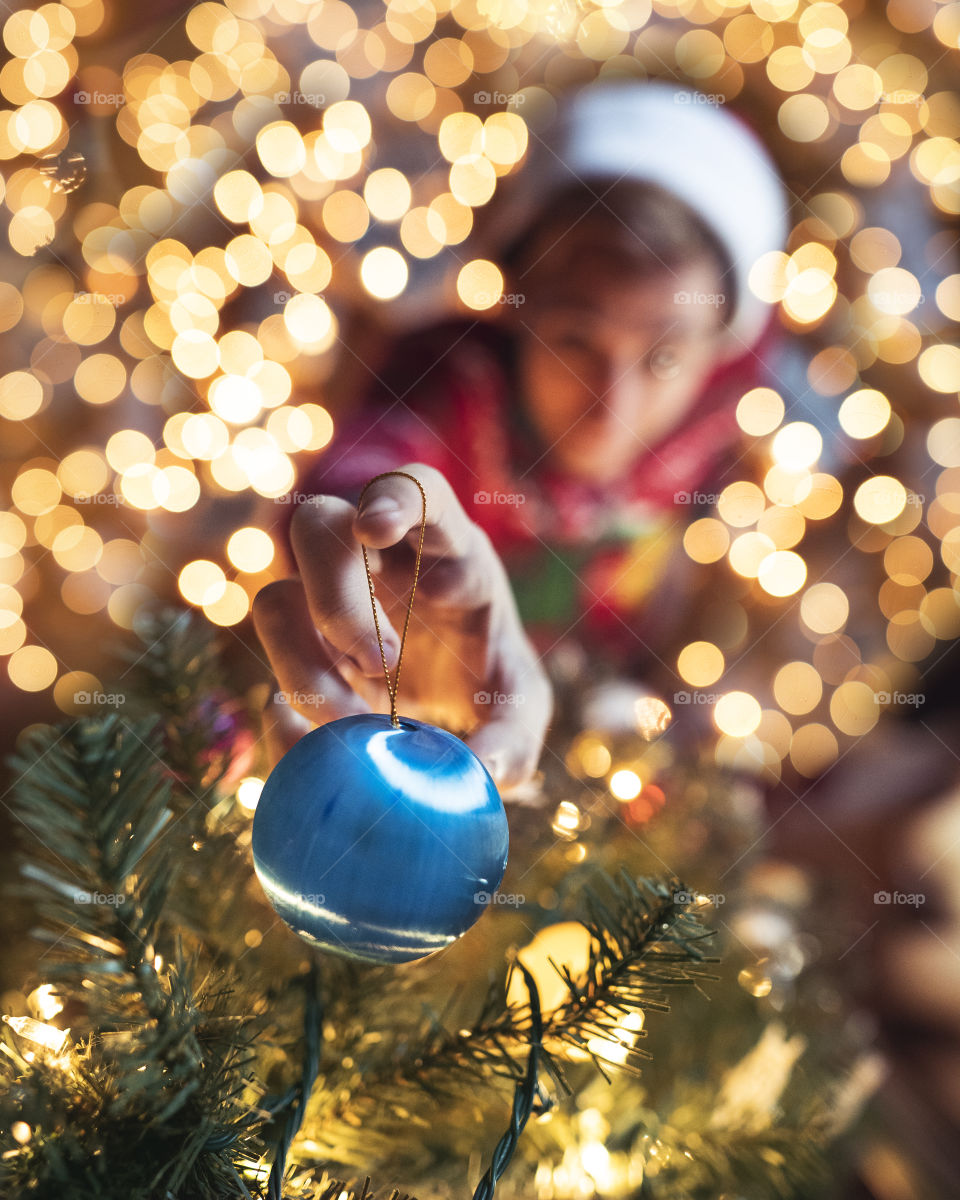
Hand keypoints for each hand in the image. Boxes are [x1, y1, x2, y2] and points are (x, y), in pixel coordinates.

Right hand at [252, 464, 552, 790]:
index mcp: (449, 553)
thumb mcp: (521, 711)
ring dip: (303, 661)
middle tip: (381, 666)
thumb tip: (484, 770)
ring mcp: (328, 602)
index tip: (374, 531)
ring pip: (277, 597)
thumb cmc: (491, 685)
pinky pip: (267, 670)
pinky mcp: (298, 651)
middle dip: (338, 599)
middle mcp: (379, 562)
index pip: (416, 492)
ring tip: (350, 719)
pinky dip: (286, 709)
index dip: (391, 499)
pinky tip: (315, 744)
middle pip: (320, 529)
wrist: (454, 714)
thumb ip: (514, 737)